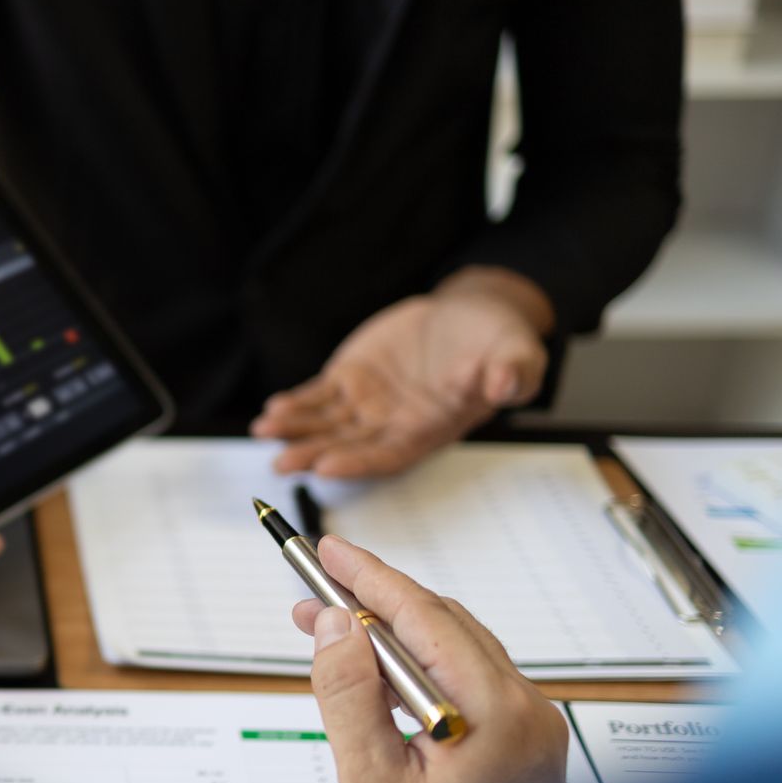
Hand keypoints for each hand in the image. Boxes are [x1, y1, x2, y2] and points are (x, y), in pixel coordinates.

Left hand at [251, 267, 553, 477]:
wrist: (471, 315)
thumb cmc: (497, 342)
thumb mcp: (516, 353)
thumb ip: (512, 373)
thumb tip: (506, 384)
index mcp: (428, 428)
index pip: (388, 455)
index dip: (357, 463)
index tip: (327, 466)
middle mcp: (392, 422)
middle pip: (347, 445)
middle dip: (313, 454)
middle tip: (283, 462)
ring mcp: (368, 402)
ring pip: (325, 424)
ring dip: (295, 431)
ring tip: (265, 431)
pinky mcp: (351, 378)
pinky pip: (317, 397)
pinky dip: (294, 404)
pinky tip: (272, 411)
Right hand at [291, 535, 569, 782]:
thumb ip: (349, 696)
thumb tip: (333, 625)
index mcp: (499, 716)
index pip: (425, 618)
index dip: (370, 578)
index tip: (327, 551)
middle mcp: (529, 715)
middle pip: (444, 625)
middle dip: (373, 604)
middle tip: (310, 595)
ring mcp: (532, 731)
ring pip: (455, 651)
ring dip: (391, 636)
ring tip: (328, 635)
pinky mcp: (524, 747)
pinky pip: (466, 682)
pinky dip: (416, 669)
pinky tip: (375, 679)